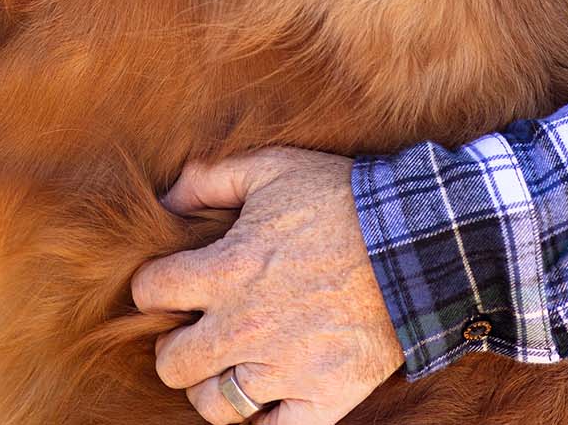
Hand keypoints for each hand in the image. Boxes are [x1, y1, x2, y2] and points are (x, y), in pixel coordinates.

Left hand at [131, 148, 403, 424]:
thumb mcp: (271, 167)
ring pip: (215, 405)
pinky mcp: (324, 399)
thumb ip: (209, 179)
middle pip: (172, 363)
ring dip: (211, 386)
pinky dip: (265, 421)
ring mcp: (284, 369)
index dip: (152, 287)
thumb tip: (166, 200)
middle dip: (175, 346)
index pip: (152, 291)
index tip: (168, 285)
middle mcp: (245, 327)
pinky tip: (266, 399)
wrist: (415, 240)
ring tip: (226, 365)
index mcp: (226, 269)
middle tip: (195, 330)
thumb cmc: (339, 199)